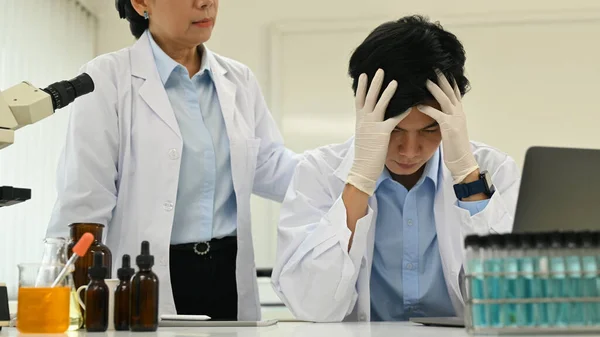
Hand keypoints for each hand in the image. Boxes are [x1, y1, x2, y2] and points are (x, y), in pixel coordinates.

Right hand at [347, 69, 408, 195]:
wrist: (363, 167)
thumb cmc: (364, 154)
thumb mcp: (362, 136)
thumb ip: (366, 125)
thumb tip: (369, 119)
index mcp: (359, 120)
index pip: (359, 99)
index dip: (361, 87)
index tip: (363, 75)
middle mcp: (364, 120)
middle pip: (369, 97)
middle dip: (374, 82)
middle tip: (380, 70)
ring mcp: (373, 125)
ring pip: (380, 104)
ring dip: (388, 91)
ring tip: (394, 80)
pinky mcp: (382, 132)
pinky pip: (394, 119)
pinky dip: (402, 112)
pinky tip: (409, 105)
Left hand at [417, 71, 478, 183]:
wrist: (463, 162)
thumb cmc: (455, 148)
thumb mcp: (452, 130)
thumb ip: (447, 120)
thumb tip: (440, 114)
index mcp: (460, 114)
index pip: (454, 93)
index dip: (449, 81)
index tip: (442, 70)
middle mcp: (459, 114)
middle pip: (450, 92)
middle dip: (443, 79)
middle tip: (435, 67)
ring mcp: (455, 120)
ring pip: (445, 100)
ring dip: (435, 89)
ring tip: (426, 80)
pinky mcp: (449, 128)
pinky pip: (437, 115)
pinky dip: (428, 109)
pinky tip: (419, 105)